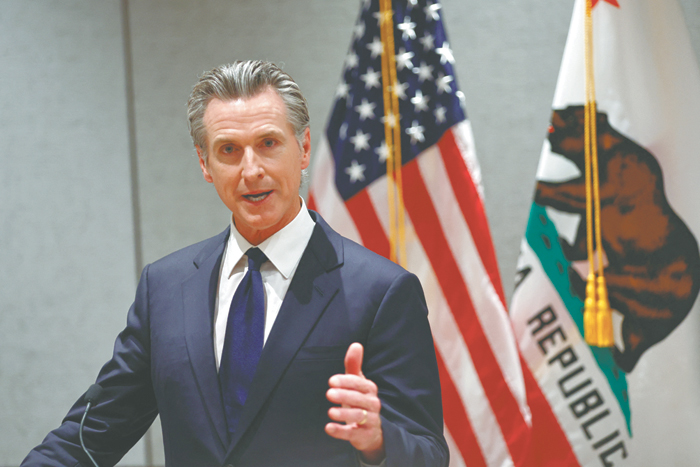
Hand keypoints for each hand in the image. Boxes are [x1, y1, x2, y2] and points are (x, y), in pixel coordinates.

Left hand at [325, 343, 384, 463]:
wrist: (371, 430)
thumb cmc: (360, 400)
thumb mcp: (357, 382)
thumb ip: (354, 365)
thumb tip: (356, 344)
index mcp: (370, 389)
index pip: (359, 383)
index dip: (346, 381)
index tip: (331, 381)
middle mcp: (372, 404)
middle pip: (359, 399)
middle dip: (344, 396)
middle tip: (329, 394)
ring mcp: (370, 421)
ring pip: (358, 416)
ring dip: (344, 414)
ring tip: (330, 412)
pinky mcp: (364, 436)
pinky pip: (352, 434)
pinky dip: (340, 431)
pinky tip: (328, 428)